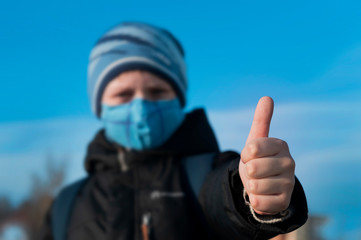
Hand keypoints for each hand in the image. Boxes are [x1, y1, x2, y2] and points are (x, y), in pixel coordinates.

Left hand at [239, 96, 294, 214]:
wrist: (263, 185)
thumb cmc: (258, 160)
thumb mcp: (256, 140)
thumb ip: (261, 120)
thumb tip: (267, 97)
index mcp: (281, 145)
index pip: (251, 148)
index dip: (245, 154)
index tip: (250, 155)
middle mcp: (290, 163)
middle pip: (252, 168)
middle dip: (248, 172)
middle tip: (255, 171)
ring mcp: (289, 183)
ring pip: (255, 186)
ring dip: (251, 186)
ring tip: (259, 183)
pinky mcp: (285, 202)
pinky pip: (259, 202)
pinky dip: (255, 200)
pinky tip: (263, 195)